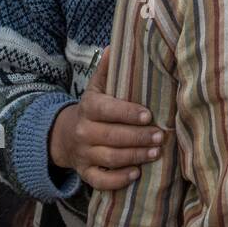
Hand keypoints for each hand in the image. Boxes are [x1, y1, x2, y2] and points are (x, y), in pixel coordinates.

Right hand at [48, 48, 165, 189]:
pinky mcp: (86, 173)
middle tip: (161, 136)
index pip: (107, 110)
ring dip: (135, 157)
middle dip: (139, 137)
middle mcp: (84, 132)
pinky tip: (136, 173)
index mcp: (89, 108)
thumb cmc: (92, 109)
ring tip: (156, 153)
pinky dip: (119, 179)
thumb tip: (114, 46)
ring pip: (110, 158)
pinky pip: (101, 180)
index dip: (128, 114)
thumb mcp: (96, 87)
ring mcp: (84, 154)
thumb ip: (106, 69)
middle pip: (113, 137)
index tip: (148, 115)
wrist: (65, 136)